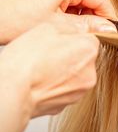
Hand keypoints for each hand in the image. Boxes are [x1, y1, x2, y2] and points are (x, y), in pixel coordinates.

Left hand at [0, 0, 114, 43]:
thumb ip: (87, 26)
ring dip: (78, 12)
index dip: (108, 14)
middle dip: (91, 15)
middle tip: (91, 32)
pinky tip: (60, 21)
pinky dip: (67, 8)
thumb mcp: (59, 26)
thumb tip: (107, 28)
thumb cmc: (16, 22)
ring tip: (71, 28)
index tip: (111, 28)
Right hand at [0, 13, 114, 117]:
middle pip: (84, 58)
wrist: (14, 89)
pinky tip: (42, 80)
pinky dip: (56, 84)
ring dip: (64, 70)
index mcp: (89, 50)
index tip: (59, 41)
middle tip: (49, 53)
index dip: (72, 38)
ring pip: (75, 75)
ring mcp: (79, 91)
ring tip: (43, 67)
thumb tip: (77, 31)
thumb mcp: (49, 27)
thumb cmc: (28, 59)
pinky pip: (65, 88)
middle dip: (70, 55)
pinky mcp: (66, 104)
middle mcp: (90, 72)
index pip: (89, 39)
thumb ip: (71, 28)